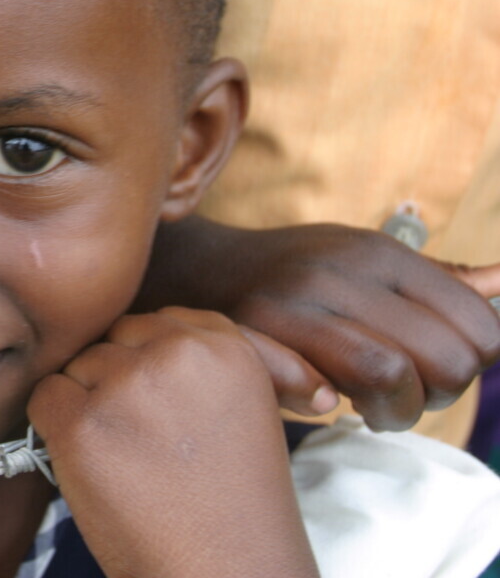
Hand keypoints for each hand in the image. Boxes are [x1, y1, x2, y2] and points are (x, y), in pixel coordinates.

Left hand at [28, 309, 319, 577]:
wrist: (224, 574)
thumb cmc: (232, 508)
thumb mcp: (246, 412)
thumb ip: (202, 362)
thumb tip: (149, 332)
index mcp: (227, 348)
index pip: (163, 321)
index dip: (151, 363)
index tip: (160, 402)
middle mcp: (178, 354)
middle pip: (117, 339)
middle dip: (118, 381)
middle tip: (145, 441)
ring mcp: (127, 386)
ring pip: (80, 368)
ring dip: (90, 407)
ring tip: (131, 463)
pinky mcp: (82, 423)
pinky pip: (44, 397)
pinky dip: (56, 429)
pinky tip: (95, 466)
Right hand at [141, 215, 499, 429]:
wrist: (193, 268)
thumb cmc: (293, 275)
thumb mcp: (363, 259)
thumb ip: (434, 280)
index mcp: (379, 252)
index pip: (480, 326)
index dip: (472, 363)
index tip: (436, 368)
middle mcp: (341, 271)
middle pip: (445, 360)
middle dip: (437, 396)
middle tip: (403, 396)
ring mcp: (294, 303)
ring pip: (391, 378)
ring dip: (394, 413)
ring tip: (371, 408)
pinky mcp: (252, 335)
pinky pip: (319, 389)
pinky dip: (327, 404)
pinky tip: (322, 399)